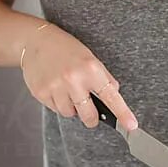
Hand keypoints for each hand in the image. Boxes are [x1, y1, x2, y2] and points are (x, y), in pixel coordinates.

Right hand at [20, 23, 136, 129]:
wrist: (35, 41)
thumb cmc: (65, 48)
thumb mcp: (90, 58)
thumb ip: (103, 78)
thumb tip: (114, 95)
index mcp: (90, 69)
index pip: (110, 96)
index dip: (122, 113)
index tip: (131, 125)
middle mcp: (73, 80)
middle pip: (89, 115)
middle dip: (91, 118)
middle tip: (91, 114)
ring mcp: (56, 87)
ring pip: (69, 114)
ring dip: (72, 108)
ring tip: (67, 91)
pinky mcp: (41, 93)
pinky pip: (55, 109)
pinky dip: (58, 103)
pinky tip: (55, 88)